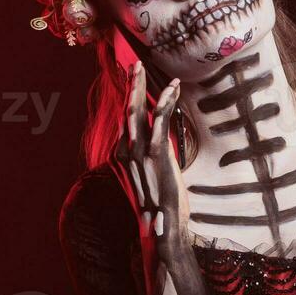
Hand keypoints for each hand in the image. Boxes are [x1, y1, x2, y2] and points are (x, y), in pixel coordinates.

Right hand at [111, 62, 189, 263]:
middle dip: (129, 85)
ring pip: (137, 110)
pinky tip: (172, 88)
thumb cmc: (159, 207)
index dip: (131, 98)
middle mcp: (125, 151)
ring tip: (145, 67)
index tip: (136, 81)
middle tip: (133, 64)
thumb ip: (150, 159)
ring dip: (142, 86)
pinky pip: (158, 120)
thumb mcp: (151, 178)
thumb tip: (157, 145)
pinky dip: (165, 101)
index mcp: (123, 156)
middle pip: (126, 110)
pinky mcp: (155, 154)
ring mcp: (139, 152)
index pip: (126, 121)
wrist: (161, 230)